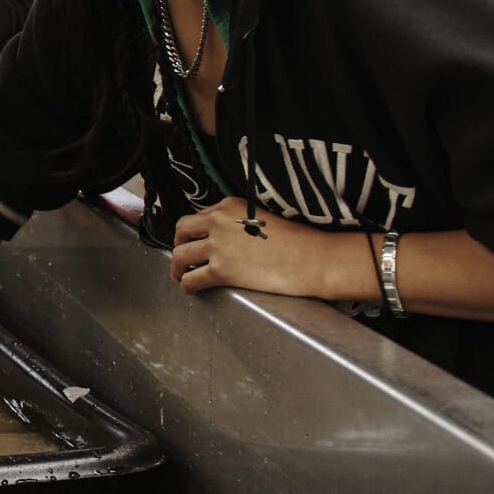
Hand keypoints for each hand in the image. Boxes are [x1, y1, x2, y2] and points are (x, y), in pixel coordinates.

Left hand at [170, 197, 356, 299]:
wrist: (315, 259)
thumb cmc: (299, 241)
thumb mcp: (265, 217)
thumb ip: (242, 221)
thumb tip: (228, 234)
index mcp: (230, 205)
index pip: (200, 216)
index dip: (197, 231)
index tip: (198, 240)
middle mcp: (219, 221)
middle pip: (182, 231)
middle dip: (180, 244)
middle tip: (183, 256)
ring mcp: (218, 246)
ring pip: (179, 255)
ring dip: (177, 266)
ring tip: (181, 274)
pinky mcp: (221, 270)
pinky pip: (190, 279)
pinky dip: (186, 285)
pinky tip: (191, 288)